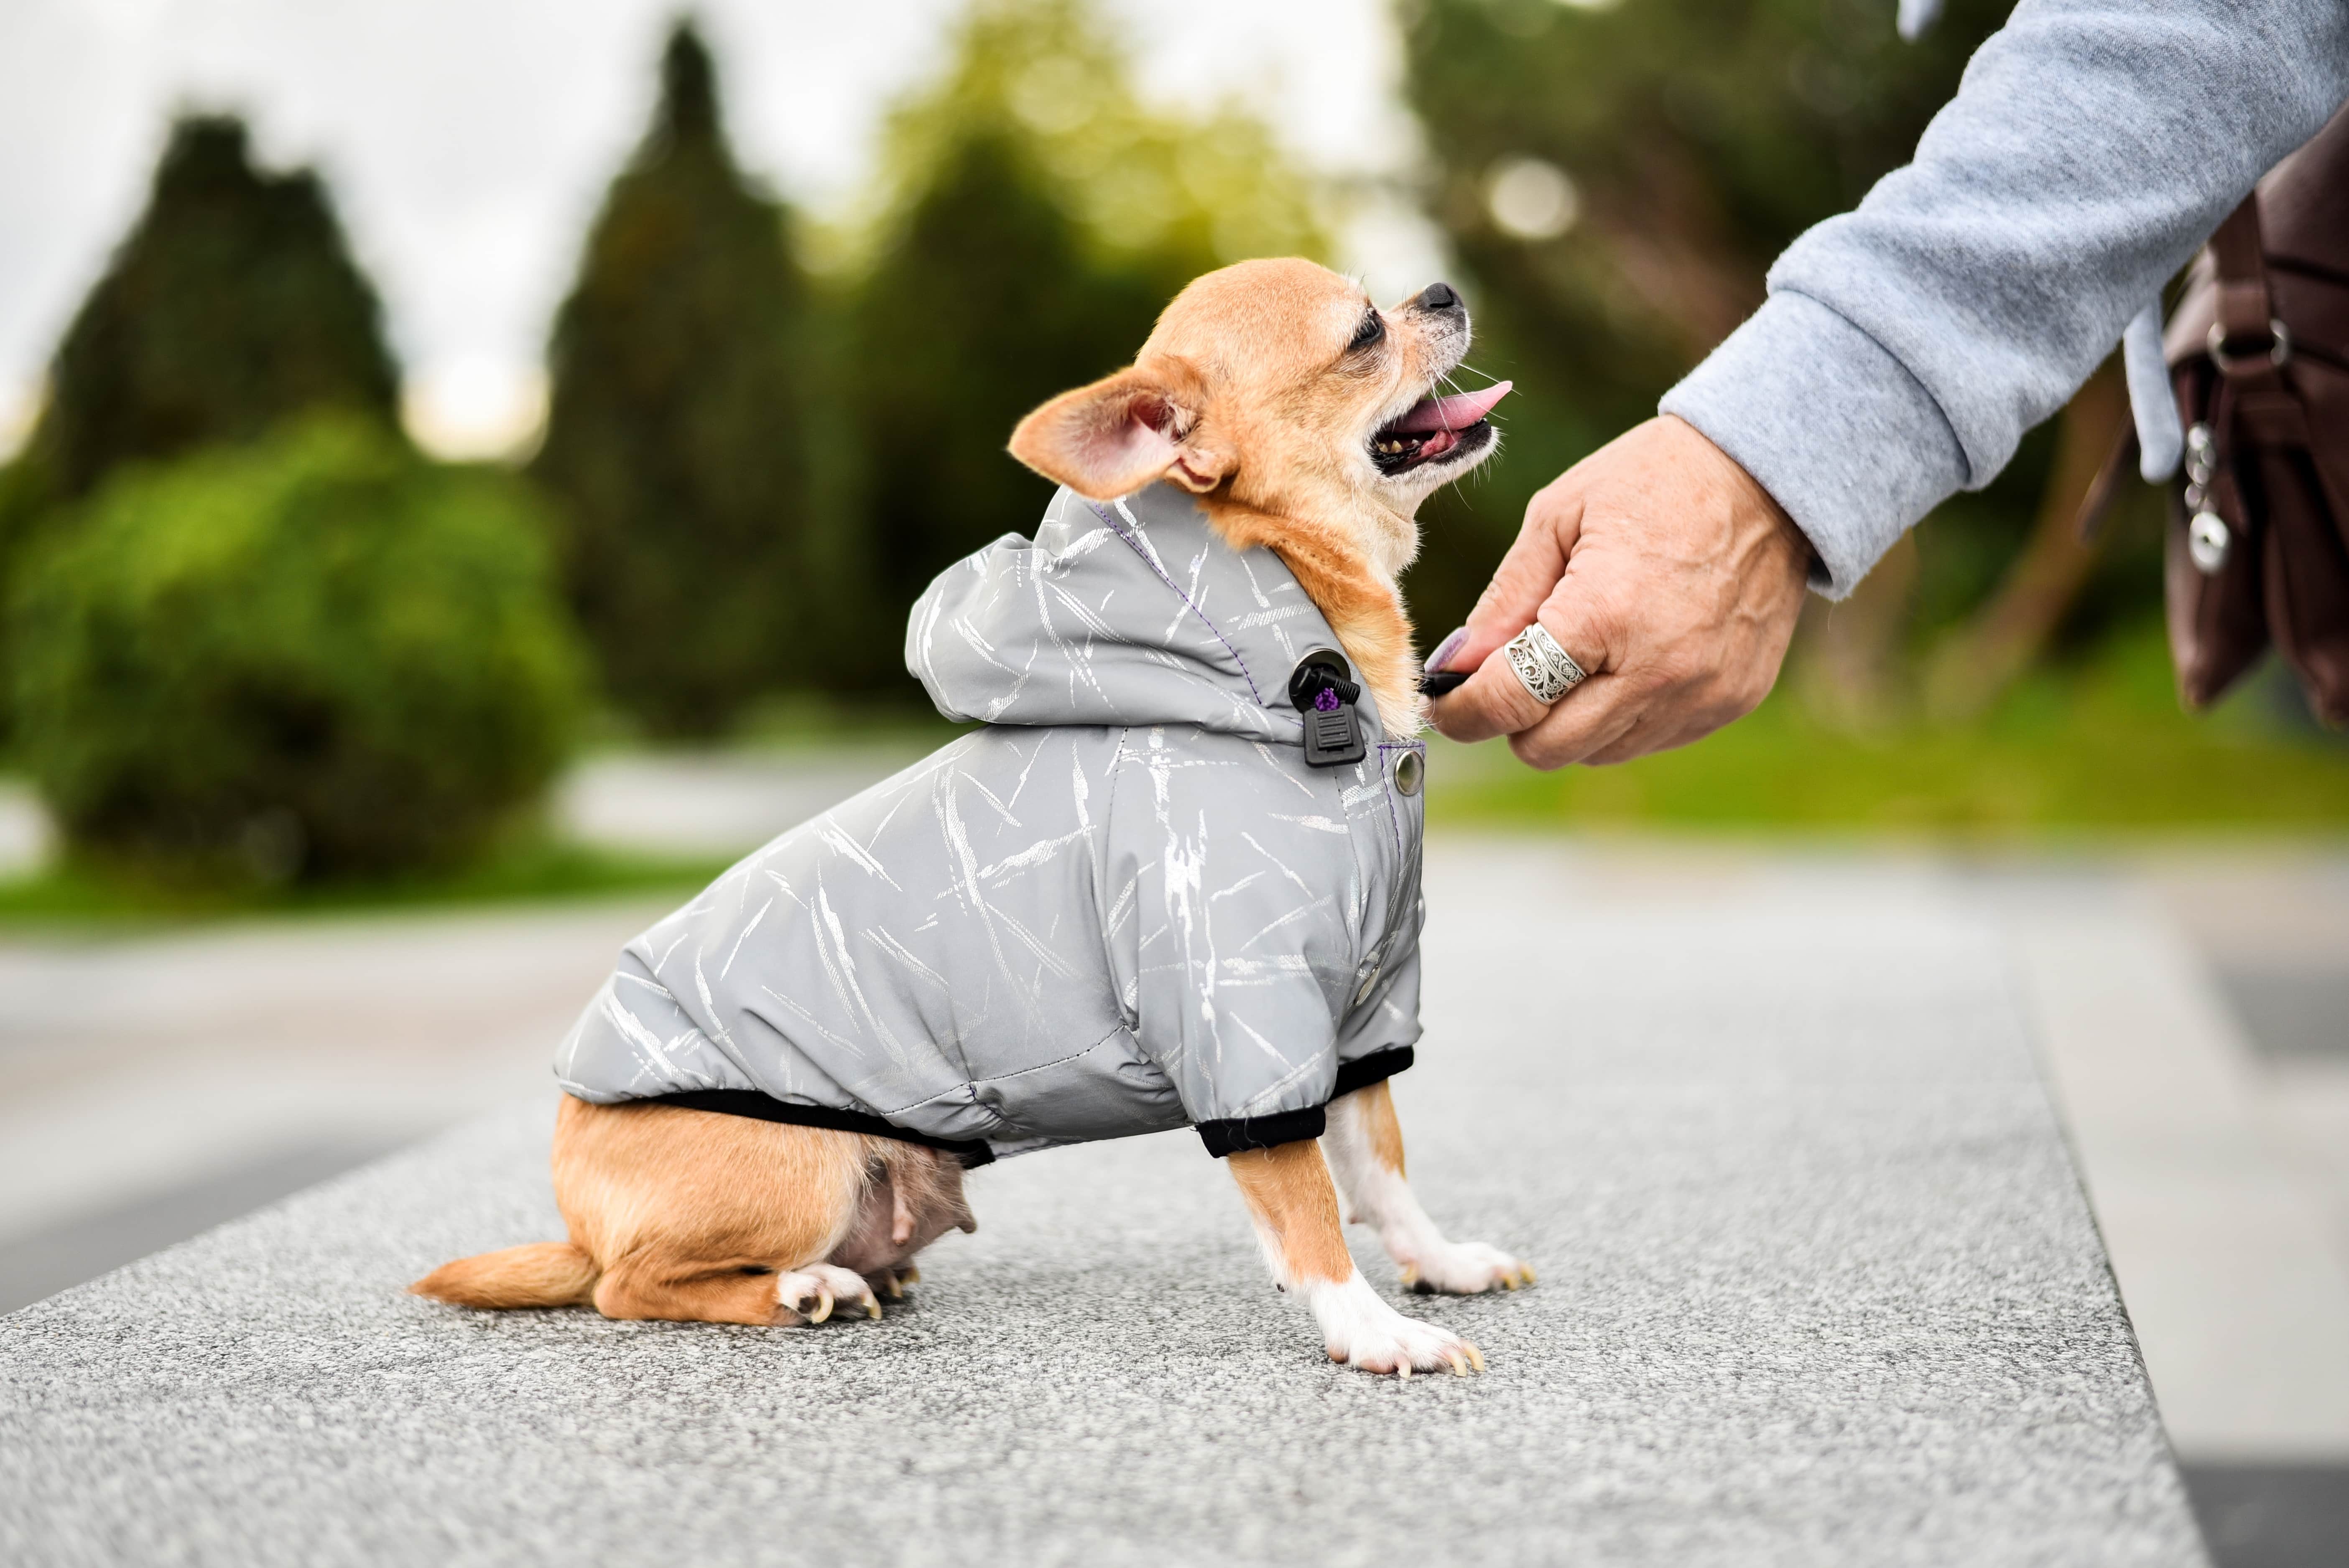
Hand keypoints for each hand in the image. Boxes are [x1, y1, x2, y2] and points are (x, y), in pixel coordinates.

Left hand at [1426, 416, 1812, 766]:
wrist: (1770, 475)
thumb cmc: (1654, 482)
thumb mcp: (1557, 517)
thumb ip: (1504, 601)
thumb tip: (1457, 666)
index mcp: (1604, 614)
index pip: (1510, 701)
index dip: (1462, 712)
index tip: (1443, 703)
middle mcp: (1656, 669)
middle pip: (1547, 748)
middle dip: (1513, 719)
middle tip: (1510, 674)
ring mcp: (1700, 693)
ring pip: (1597, 752)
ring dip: (1569, 719)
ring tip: (1579, 655)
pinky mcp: (1732, 700)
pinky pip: (1651, 738)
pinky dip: (1622, 715)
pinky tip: (1628, 659)